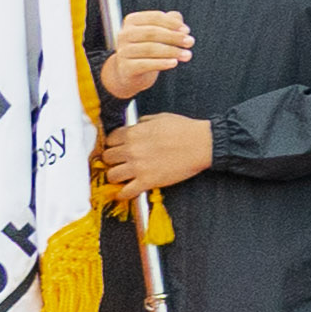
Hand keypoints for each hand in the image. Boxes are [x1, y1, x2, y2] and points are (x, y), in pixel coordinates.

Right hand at [97, 9, 191, 100]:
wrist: (130, 72)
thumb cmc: (148, 47)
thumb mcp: (159, 33)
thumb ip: (170, 22)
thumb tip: (180, 20)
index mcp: (132, 21)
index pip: (155, 17)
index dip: (173, 23)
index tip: (187, 30)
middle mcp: (125, 34)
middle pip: (152, 33)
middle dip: (175, 37)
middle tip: (190, 42)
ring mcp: (123, 51)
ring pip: (150, 49)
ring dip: (172, 51)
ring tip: (188, 55)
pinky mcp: (126, 67)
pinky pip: (145, 64)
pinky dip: (162, 63)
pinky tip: (174, 63)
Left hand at [97, 113, 212, 205]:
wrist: (202, 144)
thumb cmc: (186, 130)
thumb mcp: (161, 118)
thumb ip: (143, 122)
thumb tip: (136, 126)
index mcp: (133, 133)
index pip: (109, 140)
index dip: (113, 144)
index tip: (117, 148)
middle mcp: (132, 149)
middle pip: (107, 158)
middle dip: (112, 160)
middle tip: (119, 162)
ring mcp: (138, 166)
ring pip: (112, 175)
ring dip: (116, 176)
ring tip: (123, 177)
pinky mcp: (148, 181)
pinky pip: (126, 191)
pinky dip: (123, 194)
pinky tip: (124, 192)